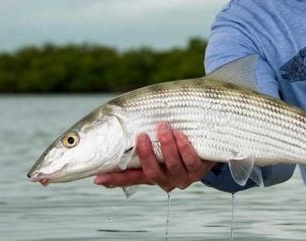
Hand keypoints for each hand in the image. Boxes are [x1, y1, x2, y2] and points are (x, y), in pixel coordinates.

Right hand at [94, 122, 215, 191]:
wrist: (207, 143)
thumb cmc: (176, 141)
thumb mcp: (159, 142)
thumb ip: (142, 140)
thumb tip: (115, 126)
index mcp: (152, 174)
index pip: (130, 178)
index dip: (114, 179)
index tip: (98, 178)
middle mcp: (165, 180)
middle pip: (152, 172)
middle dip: (146, 154)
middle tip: (142, 135)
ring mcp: (182, 177)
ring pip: (172, 164)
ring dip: (167, 145)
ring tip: (163, 126)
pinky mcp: (198, 171)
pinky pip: (191, 160)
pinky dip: (184, 146)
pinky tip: (180, 134)